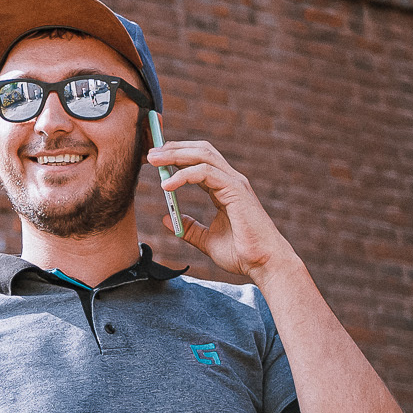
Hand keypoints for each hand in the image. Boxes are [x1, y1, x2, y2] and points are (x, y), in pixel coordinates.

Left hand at [147, 140, 297, 282]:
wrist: (263, 264)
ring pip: (203, 155)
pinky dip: (184, 175)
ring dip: (175, 155)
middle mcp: (230, 180)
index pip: (198, 162)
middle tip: (149, 155)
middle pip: (200, 151)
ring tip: (153, 160)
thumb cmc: (242, 253)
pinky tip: (167, 185)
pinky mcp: (235, 190)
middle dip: (173, 149)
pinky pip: (206, 172)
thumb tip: (166, 219)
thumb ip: (189, 228)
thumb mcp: (208, 240)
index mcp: (223, 188)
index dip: (176, 157)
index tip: (154, 161)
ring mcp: (234, 182)